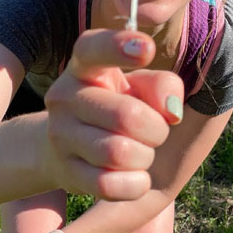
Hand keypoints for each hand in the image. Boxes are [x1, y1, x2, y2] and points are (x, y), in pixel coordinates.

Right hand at [43, 28, 183, 201]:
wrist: (68, 146)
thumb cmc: (116, 107)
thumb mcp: (140, 87)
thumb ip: (162, 86)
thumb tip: (171, 110)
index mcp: (83, 66)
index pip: (93, 49)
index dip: (119, 47)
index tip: (147, 49)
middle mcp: (64, 96)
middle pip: (127, 116)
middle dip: (156, 130)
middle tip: (155, 132)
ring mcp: (60, 135)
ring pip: (120, 154)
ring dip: (144, 157)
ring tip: (140, 153)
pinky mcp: (66, 172)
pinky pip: (109, 186)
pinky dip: (134, 184)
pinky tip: (134, 176)